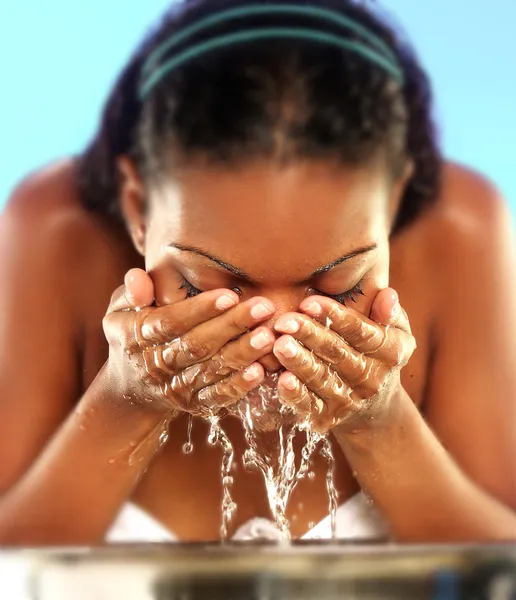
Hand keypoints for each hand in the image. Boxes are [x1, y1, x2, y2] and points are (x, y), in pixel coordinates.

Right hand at [102, 269, 276, 415]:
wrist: (130, 388)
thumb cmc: (132, 334)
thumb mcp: (121, 310)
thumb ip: (131, 292)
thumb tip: (137, 278)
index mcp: (139, 336)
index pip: (170, 322)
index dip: (200, 310)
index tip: (230, 295)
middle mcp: (157, 364)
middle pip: (197, 345)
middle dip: (232, 326)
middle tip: (264, 308)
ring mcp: (176, 387)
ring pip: (211, 370)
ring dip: (242, 354)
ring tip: (269, 336)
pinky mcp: (192, 404)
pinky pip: (216, 397)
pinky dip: (237, 386)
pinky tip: (260, 371)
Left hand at [272, 288, 415, 433]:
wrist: (376, 409)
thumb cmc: (377, 353)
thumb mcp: (396, 333)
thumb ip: (390, 313)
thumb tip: (388, 295)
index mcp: (389, 352)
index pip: (360, 332)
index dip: (334, 316)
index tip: (308, 302)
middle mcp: (371, 379)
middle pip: (337, 353)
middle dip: (309, 335)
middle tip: (284, 321)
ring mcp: (349, 400)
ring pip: (321, 378)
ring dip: (299, 362)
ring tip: (279, 345)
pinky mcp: (328, 417)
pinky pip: (310, 405)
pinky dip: (296, 395)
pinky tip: (282, 380)